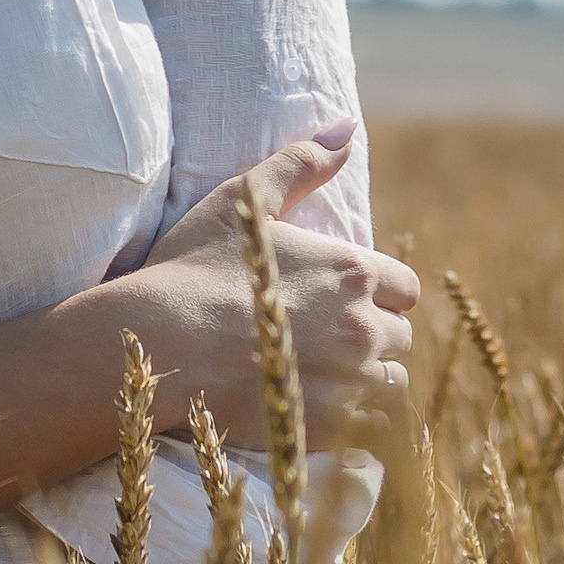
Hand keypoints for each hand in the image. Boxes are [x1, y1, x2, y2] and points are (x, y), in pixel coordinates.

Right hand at [137, 123, 420, 447]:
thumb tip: (349, 129)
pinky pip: (370, 435)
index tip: (347, 301)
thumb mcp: (245, 199)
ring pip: (391, 386)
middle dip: (375, 338)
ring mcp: (348, 382)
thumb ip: (302, 163)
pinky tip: (325, 415)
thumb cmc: (194, 267)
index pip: (405, 288)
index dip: (379, 294)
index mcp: (352, 271)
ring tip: (329, 380)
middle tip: (332, 341)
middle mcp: (362, 327)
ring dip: (370, 382)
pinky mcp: (327, 429)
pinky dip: (358, 427)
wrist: (159, 342)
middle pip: (401, 338)